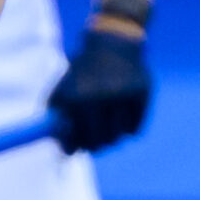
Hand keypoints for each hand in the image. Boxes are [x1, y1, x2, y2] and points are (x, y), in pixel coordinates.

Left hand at [49, 27, 152, 152]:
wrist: (112, 45)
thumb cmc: (82, 75)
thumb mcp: (62, 92)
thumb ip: (57, 123)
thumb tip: (67, 153)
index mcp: (74, 98)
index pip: (76, 140)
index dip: (76, 147)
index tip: (77, 147)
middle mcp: (98, 97)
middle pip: (99, 143)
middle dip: (96, 145)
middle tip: (95, 141)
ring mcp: (121, 96)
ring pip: (118, 138)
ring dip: (113, 136)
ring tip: (108, 121)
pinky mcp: (141, 94)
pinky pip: (135, 130)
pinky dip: (129, 126)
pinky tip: (123, 110)